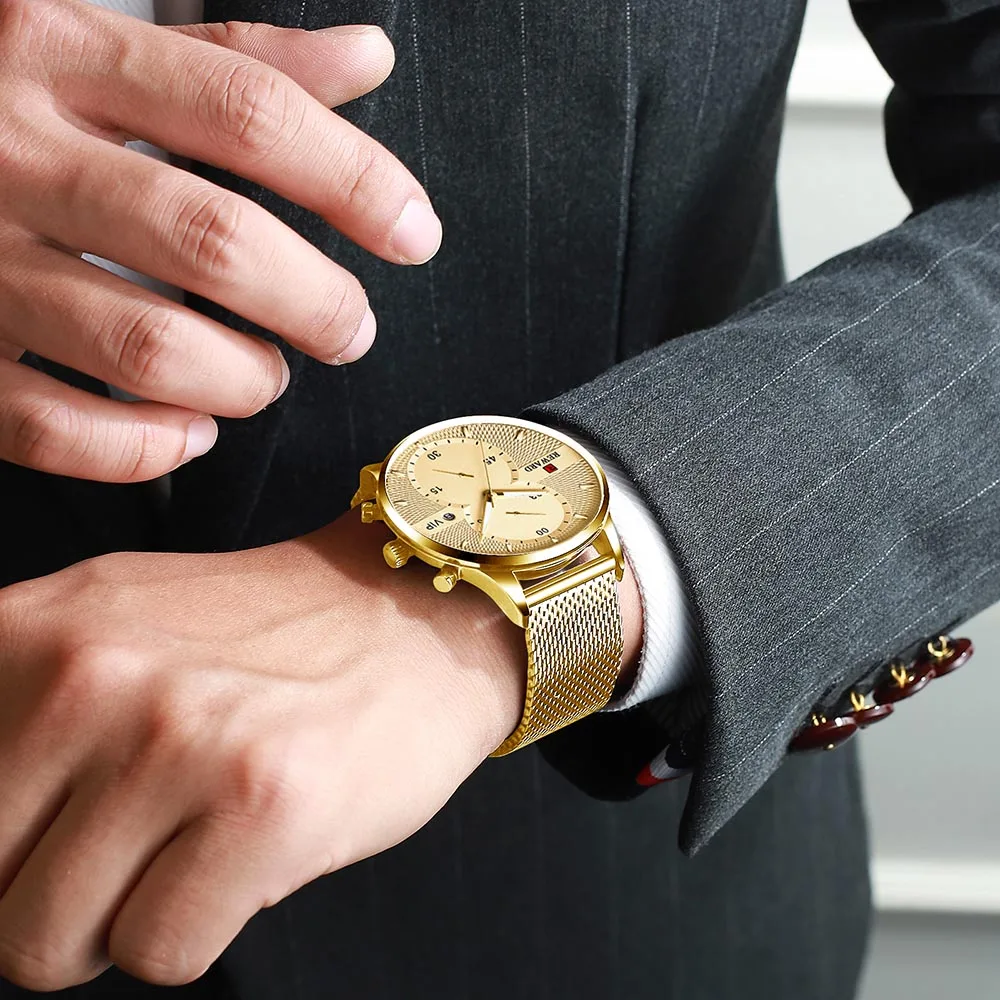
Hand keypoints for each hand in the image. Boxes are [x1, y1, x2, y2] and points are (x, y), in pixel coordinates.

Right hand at [0, 0, 441, 481]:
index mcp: (58, 52)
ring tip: (268, 376)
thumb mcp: (98, 39)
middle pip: (213, 240)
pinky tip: (189, 428)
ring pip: (146, 347)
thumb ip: (233, 59)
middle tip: (350, 330)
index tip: (414, 234)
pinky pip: (54, 429)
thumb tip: (365, 55)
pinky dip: (143, 445)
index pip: (249, 113)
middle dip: (315, 302)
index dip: (355, 181)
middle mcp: (11, 152)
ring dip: (242, 380)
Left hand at [0, 511, 526, 988]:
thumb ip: (10, 718)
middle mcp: (91, 677)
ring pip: (50, 947)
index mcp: (28, 631)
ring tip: (194, 840)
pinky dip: (198, 927)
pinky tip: (248, 850)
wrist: (411, 615)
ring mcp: (178, 741)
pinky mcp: (263, 806)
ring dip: (124, 917)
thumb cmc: (262, 638)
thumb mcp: (110, 629)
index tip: (57, 835)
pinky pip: (160, 955)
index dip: (6, 849)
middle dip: (52, 898)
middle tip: (140, 837)